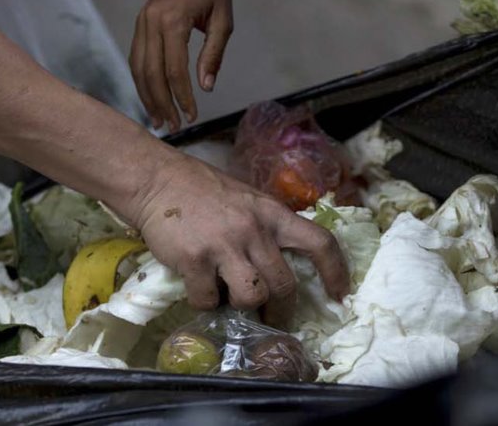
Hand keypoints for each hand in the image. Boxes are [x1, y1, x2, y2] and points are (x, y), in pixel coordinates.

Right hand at [126, 155, 348, 326]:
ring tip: (230, 300)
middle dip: (281, 310)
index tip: (340, 295)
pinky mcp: (194, 260)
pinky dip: (205, 303)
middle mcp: (253, 230)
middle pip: (284, 285)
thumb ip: (267, 226)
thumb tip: (281, 263)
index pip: (319, 243)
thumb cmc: (202, 189)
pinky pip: (208, 300)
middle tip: (273, 318)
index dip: (336, 272)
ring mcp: (223, 246)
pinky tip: (199, 290)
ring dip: (243, 306)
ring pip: (251, 297)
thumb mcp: (247, 200)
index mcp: (272, 213)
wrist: (157, 179)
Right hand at [129, 0, 232, 130]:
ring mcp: (141, 23)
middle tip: (173, 127)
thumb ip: (214, 54)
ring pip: (138, 68)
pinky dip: (142, 81)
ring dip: (147, 97)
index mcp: (173, 21)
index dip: (183, 97)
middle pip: (151, 73)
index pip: (174, 70)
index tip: (192, 117)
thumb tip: (205, 87)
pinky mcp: (139, 24)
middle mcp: (151, 22)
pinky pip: (136, 58)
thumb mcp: (223, 20)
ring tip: (159, 120)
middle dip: (162, 103)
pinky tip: (151, 98)